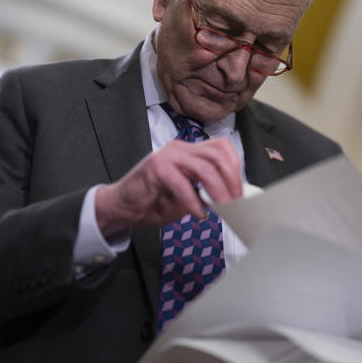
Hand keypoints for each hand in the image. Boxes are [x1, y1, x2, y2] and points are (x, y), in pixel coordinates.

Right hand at [94, 138, 242, 233]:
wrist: (121, 207)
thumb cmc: (153, 202)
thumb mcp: (188, 198)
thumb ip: (206, 193)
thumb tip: (231, 198)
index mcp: (189, 151)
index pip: (221, 148)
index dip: (235, 167)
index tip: (240, 189)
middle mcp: (180, 148)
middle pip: (218, 154)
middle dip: (232, 179)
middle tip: (236, 201)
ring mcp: (167, 156)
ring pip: (205, 167)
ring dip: (218, 190)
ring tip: (223, 207)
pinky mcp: (155, 168)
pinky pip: (182, 184)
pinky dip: (194, 201)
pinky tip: (197, 214)